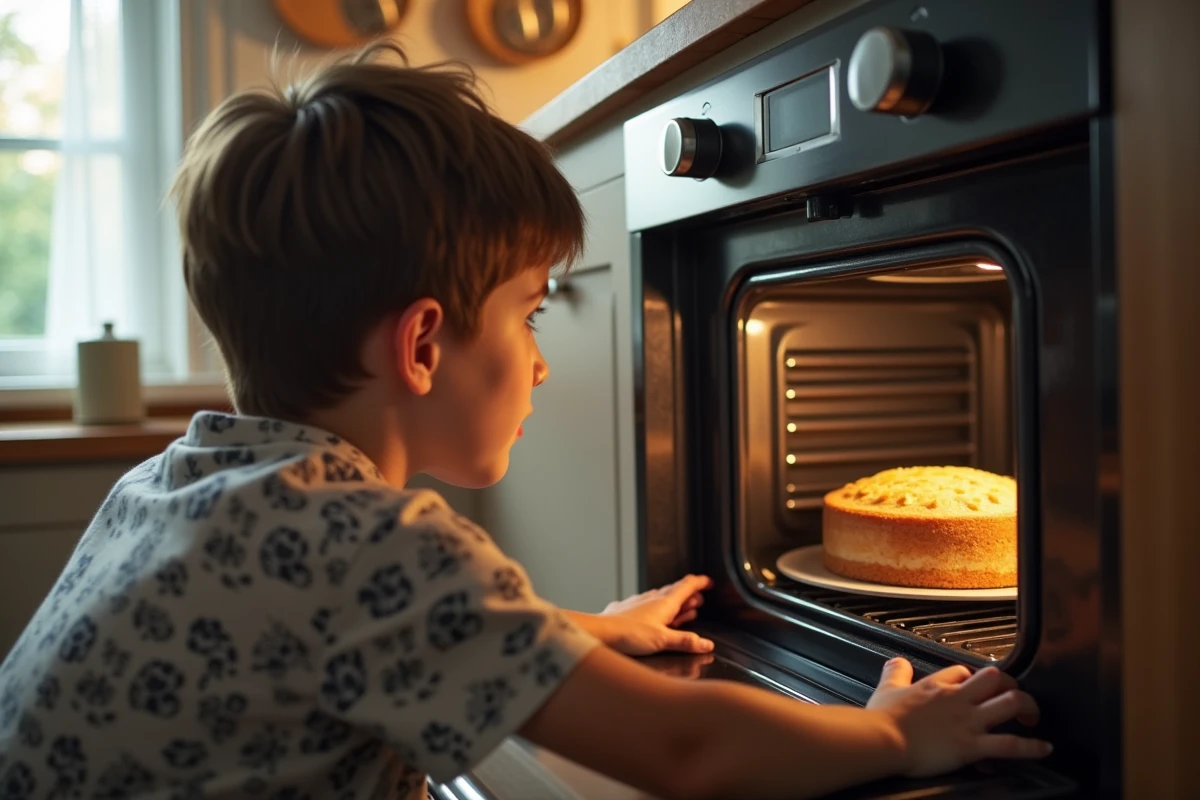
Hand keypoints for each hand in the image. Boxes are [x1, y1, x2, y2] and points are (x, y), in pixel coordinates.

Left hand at [600, 574, 713, 655]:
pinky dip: (657, 609)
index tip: (709, 583)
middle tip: (698, 601)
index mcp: (665, 602)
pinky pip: (647, 604)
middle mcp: (653, 598)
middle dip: (689, 595)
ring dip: (673, 602)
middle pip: (675, 591)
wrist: (601, 631)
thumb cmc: (629, 634)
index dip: (700, 583)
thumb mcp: (663, 640)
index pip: (687, 585)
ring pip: (661, 597)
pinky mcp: (628, 609)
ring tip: (681, 611)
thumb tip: (705, 644)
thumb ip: (685, 641)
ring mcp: (639, 602)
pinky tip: (653, 617)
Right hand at [867, 659, 1052, 776]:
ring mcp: (968, 721)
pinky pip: (1010, 744)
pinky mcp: (972, 746)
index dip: (973, 679)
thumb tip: (896, 662)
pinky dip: (1032, 747)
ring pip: (1011, 703)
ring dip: (1028, 708)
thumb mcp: (887, 688)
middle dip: (1010, 686)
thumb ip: (895, 673)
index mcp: (937, 685)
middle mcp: (958, 698)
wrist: (883, 741)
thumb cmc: (884, 719)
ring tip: (1033, 717)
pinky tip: (1043, 748)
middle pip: (996, 678)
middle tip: (1014, 699)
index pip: (964, 672)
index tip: (975, 689)